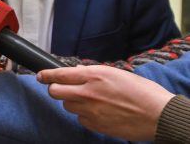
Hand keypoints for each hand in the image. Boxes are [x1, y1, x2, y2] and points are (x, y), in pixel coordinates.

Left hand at [37, 65, 173, 140]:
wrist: (159, 115)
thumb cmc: (142, 92)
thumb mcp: (116, 73)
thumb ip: (93, 73)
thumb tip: (77, 73)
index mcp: (94, 75)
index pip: (59, 74)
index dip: (46, 75)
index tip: (40, 75)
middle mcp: (88, 92)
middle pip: (55, 92)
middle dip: (55, 89)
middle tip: (62, 89)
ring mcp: (90, 110)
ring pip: (67, 106)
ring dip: (73, 103)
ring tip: (90, 101)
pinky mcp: (96, 125)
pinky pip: (80, 119)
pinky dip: (85, 116)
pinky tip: (98, 113)